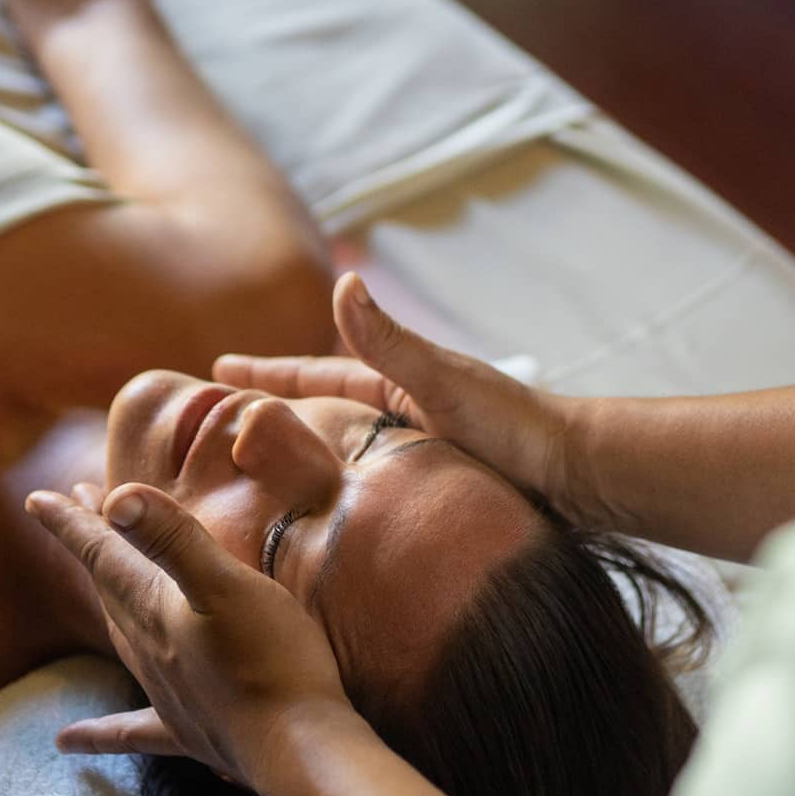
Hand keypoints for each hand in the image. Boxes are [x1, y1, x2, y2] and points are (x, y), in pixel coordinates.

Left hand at [24, 481, 351, 783]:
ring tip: (95, 580)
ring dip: (105, 602)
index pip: (103, 556)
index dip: (72, 524)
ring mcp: (167, 693)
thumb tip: (117, 499)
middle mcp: (150, 650)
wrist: (296, 747)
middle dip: (91, 545)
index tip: (37, 499)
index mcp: (156, 609)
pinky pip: (131, 731)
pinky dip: (98, 733)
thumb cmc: (270, 657)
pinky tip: (67, 742)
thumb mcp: (225, 583)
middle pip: (108, 589)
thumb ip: (172, 539)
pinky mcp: (190, 730)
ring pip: (121, 638)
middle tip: (77, 509)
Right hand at [214, 273, 581, 512]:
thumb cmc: (513, 428)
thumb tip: (344, 283)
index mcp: (398, 385)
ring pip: (342, 450)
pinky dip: (336, 490)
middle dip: (273, 409)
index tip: (217, 370)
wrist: (577, 478)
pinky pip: (366, 488)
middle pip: (322, 410)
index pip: (316, 375)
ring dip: (301, 450)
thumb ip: (390, 340)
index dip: (268, 374)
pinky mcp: (432, 492)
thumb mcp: (442, 380)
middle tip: (220, 417)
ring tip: (256, 465)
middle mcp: (403, 415)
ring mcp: (417, 453)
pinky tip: (323, 512)